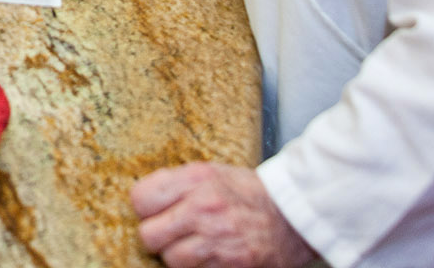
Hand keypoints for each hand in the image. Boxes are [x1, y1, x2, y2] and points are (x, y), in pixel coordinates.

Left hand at [131, 163, 313, 267]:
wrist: (293, 216)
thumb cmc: (250, 194)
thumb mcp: (213, 174)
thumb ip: (178, 184)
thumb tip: (145, 200)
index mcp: (197, 179)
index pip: (140, 198)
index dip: (146, 208)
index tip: (155, 212)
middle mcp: (204, 207)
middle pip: (149, 234)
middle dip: (158, 237)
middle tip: (173, 233)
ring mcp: (218, 238)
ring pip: (170, 259)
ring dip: (179, 257)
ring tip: (196, 246)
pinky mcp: (230, 264)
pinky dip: (199, 267)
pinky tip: (212, 256)